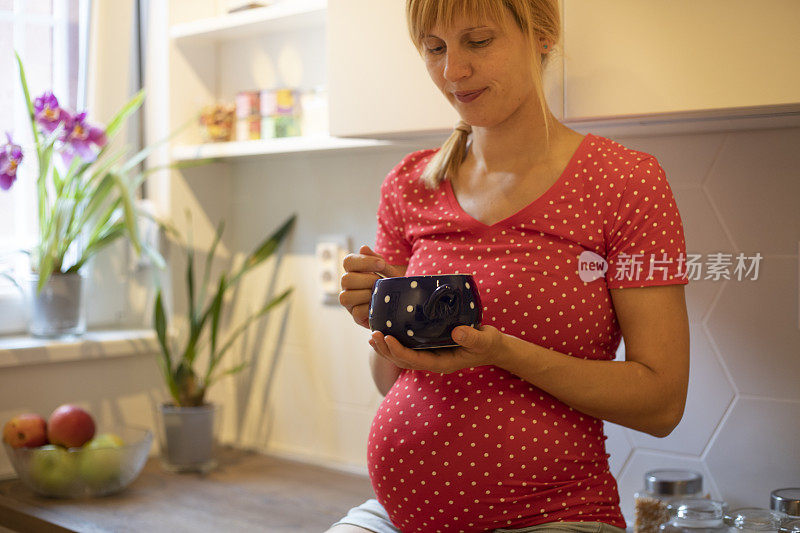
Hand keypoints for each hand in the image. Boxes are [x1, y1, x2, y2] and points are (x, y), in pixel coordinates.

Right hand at [339, 245, 405, 328]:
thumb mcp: (388, 271)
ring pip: (345, 297)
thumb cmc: (393, 285)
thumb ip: (376, 259)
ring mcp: (350, 302)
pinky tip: (380, 305)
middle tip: (381, 282)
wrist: (403, 305)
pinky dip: (370, 308)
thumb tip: (364, 248)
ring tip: (381, 294)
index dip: (364, 261)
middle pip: (345, 279)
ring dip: (366, 294)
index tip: (381, 264)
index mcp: (354, 271)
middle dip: (367, 280)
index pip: (348, 261)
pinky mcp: (356, 317)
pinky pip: (356, 312)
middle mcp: (348, 286)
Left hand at [368, 324, 505, 373]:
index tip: (388, 338)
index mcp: (442, 363)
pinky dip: (395, 342)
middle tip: (373, 335)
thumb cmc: (488, 344)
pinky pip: (408, 348)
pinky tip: (386, 331)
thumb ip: (472, 338)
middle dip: (386, 350)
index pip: (415, 360)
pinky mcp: (429, 347)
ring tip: (373, 336)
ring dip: (386, 348)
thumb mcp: (484, 340)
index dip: (399, 351)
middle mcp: (432, 362)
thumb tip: (457, 332)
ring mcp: (430, 356)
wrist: (492, 347)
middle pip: (403, 361)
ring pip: (402, 357)